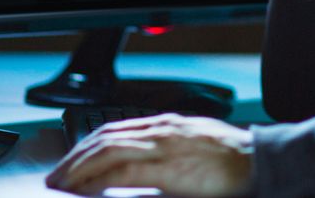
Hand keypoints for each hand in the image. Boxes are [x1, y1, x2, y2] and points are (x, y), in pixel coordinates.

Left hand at [46, 113, 254, 196]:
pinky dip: (99, 179)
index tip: (70, 162)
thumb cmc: (231, 159)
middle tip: (56, 176)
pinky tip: (86, 189)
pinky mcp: (169, 168)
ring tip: (63, 183)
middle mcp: (160, 130)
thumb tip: (137, 168)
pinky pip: (123, 171)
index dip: (86, 145)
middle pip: (104, 138)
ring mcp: (163, 146)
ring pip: (107, 150)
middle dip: (75, 157)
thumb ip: (164, 152)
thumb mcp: (192, 146)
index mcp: (166, 125)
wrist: (258, 161)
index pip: (114, 130)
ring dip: (79, 167)